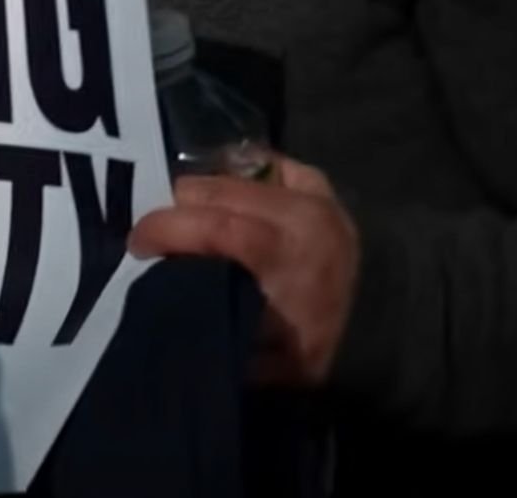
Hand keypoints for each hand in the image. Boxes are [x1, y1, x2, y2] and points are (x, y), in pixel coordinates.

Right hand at [130, 154, 359, 386]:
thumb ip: (212, 316)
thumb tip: (164, 288)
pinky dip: (239, 172)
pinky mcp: (322, 187)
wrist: (380, 333)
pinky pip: (269, 164)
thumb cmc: (312, 352)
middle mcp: (299, 215)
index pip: (214, 226)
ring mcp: (313, 196)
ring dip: (202, 192)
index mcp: (284, 257)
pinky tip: (220, 187)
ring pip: (236, 175)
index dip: (167, 228)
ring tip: (185, 216)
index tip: (136, 242)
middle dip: (176, 208)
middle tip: (156, 235)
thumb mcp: (260, 353)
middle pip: (217, 191)